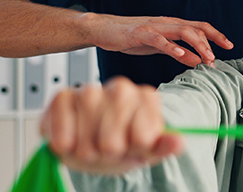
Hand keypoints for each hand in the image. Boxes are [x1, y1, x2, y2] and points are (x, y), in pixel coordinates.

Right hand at [41, 77, 185, 174]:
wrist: (90, 147)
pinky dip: (65, 141)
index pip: (143, 137)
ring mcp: (91, 91)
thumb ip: (162, 147)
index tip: (133, 148)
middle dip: (109, 153)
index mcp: (146, 98)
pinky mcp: (63, 97)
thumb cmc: (121, 146)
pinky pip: (63, 125)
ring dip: (86, 150)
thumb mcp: (145, 151)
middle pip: (113, 140)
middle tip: (109, 150)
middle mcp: (120, 89)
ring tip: (90, 147)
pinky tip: (69, 142)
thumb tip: (179, 143)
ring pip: (88, 134)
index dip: (134, 151)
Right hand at [83, 13, 233, 67]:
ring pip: (181, 31)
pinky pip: (159, 39)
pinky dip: (171, 47)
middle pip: (194, 28)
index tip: (230, 45)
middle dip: (210, 42)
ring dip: (196, 45)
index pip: (199, 27)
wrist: (105, 29)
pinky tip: (180, 55)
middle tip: (217, 58)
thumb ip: (179, 53)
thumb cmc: (132, 37)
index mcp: (172, 25)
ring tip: (205, 58)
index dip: (216, 35)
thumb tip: (198, 60)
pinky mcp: (140, 33)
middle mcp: (166, 23)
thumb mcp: (159, 48)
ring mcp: (154, 26)